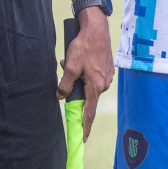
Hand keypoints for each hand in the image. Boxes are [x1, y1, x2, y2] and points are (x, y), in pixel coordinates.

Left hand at [59, 7, 114, 140]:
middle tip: (66, 67)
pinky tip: (76, 59)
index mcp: (96, 87)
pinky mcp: (106, 70)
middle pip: (85, 96)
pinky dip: (82, 71)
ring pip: (87, 84)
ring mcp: (107, 77)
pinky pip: (91, 76)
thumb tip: (61, 96)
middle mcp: (104, 85)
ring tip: (69, 60)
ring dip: (76, 76)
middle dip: (73, 87)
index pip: (89, 112)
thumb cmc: (84, 48)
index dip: (85, 125)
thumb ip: (66, 84)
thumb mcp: (71, 66)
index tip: (82, 137)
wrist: (97, 31)